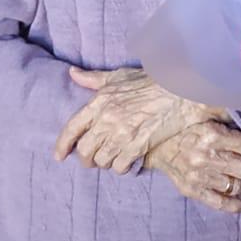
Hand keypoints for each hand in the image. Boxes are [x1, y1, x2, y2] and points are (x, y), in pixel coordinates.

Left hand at [53, 67, 223, 175]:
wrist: (180, 91)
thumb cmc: (150, 82)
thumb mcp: (119, 76)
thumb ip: (93, 78)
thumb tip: (72, 73)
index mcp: (100, 101)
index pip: (72, 128)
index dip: (62, 145)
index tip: (59, 156)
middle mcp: (107, 119)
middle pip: (84, 151)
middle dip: (87, 159)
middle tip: (95, 158)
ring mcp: (122, 134)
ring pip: (101, 161)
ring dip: (106, 162)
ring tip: (114, 157)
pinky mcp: (137, 146)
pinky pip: (120, 166)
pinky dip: (122, 167)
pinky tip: (128, 160)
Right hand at [145, 118, 240, 213]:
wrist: (157, 146)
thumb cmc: (185, 129)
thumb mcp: (206, 114)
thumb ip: (227, 116)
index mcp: (211, 135)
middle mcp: (206, 158)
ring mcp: (199, 177)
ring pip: (236, 187)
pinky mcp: (193, 191)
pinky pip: (219, 203)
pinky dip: (236, 206)